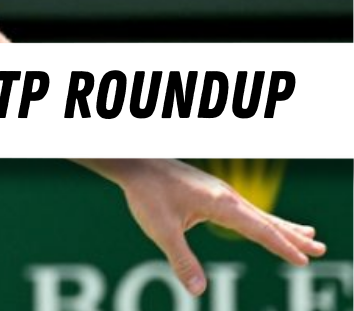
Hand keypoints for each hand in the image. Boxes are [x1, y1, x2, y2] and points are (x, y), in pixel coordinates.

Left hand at [102, 159, 325, 295]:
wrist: (133, 162)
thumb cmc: (146, 193)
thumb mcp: (161, 230)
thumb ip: (182, 260)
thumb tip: (198, 291)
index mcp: (221, 204)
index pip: (260, 230)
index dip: (283, 246)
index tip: (304, 260)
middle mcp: (227, 196)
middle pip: (267, 219)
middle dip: (293, 236)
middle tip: (320, 249)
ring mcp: (220, 192)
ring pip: (259, 213)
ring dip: (283, 226)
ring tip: (308, 236)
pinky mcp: (211, 191)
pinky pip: (245, 209)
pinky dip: (263, 218)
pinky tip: (264, 224)